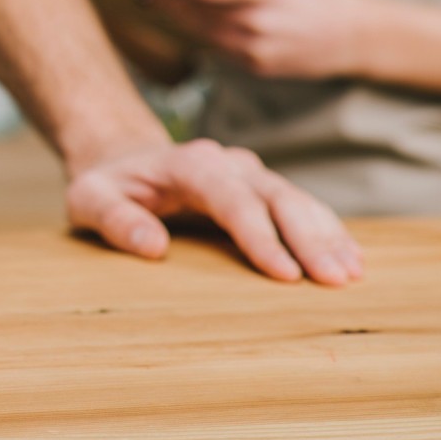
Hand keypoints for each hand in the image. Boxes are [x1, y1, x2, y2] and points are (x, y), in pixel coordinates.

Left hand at [66, 139, 363, 284]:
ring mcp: (247, 173)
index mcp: (187, 164)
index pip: (230, 197)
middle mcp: (226, 163)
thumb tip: (152, 245)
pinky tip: (350, 258)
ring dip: (326, 234)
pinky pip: (299, 205)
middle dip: (308, 237)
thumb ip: (115, 219)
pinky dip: (325, 229)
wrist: (121, 160)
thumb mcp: (89, 200)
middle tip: (336, 279)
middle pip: (275, 195)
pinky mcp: (259, 188)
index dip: (259, 235)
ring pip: (295, 198)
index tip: (285, 274)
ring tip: (351, 273)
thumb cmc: (105, 186)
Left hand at [148, 0, 373, 79]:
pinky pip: (215, 46)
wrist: (354, 35)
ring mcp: (255, 48)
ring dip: (174, 16)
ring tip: (153, 1)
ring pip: (199, 31)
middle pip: (193, 10)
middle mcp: (257, 21)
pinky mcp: (254, 66)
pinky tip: (183, 20)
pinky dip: (198, 32)